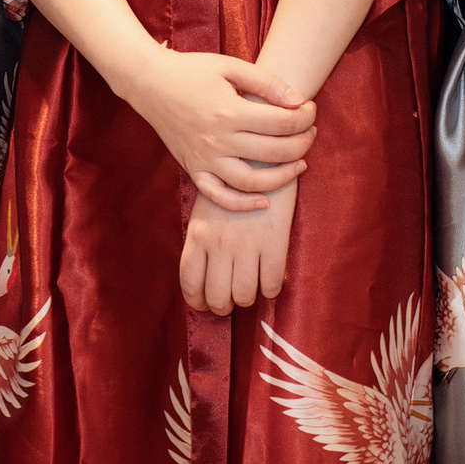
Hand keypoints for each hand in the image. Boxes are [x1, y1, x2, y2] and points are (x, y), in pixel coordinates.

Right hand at [125, 50, 314, 212]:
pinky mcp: (193, 169)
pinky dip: (243, 204)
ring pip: (252, 182)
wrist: (149, 83)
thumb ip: (266, 82)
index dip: (304, 118)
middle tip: (311, 133)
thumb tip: (298, 101)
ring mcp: (204, 158)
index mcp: (229, 111)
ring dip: (283, 177)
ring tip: (300, 165)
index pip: (281, 122)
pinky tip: (265, 200)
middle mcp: (218, 140)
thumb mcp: (230, 66)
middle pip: (273, 152)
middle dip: (302, 143)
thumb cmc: (192, 70)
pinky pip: (219, 196)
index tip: (311, 110)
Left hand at [180, 182, 296, 314]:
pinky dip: (271, 289)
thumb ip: (203, 240)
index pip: (190, 282)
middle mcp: (219, 243)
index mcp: (198, 233)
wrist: (263, 157)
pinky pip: (271, 285)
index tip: (205, 304)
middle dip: (224, 306)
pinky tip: (270, 279)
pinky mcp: (274, 243)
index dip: (197, 301)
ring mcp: (247, 244)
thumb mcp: (207, 209)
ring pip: (244, 295)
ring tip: (251, 288)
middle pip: (217, 297)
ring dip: (248, 298)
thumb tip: (207, 277)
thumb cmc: (233, 183)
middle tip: (231, 301)